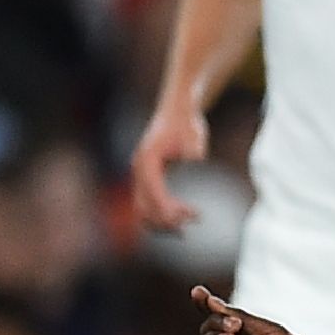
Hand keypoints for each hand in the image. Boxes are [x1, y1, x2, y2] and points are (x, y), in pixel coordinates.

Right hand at [130, 101, 207, 231]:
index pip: (153, 191)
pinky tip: (185, 214)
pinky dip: (163, 212)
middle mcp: (139, 169)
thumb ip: (193, 146)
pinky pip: (150, 201)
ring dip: (164, 219)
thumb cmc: (186, 123)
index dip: (166, 208)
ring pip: (145, 207)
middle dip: (165, 219)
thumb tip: (195, 158)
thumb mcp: (193, 133)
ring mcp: (142, 175)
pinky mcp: (149, 178)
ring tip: (192, 221)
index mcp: (147, 160)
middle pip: (144, 205)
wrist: (177, 112)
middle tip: (192, 221)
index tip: (184, 219)